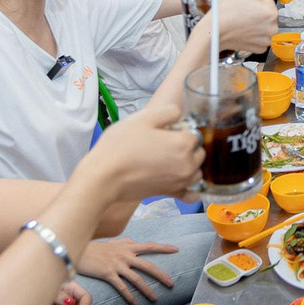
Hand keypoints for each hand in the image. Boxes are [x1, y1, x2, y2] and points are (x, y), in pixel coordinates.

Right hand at [78, 237, 177, 304]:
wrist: (77, 249)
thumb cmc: (96, 247)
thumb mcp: (113, 242)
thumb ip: (125, 242)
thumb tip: (134, 242)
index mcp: (128, 247)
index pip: (150, 246)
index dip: (163, 248)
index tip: (176, 250)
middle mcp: (125, 255)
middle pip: (148, 266)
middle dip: (162, 276)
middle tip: (172, 284)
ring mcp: (117, 265)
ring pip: (137, 279)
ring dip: (147, 290)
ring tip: (155, 299)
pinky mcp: (107, 274)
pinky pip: (121, 287)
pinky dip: (129, 296)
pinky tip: (135, 304)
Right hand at [89, 105, 205, 201]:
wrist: (104, 178)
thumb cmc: (121, 146)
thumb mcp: (144, 117)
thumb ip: (168, 112)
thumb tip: (179, 115)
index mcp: (183, 144)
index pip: (194, 133)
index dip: (180, 129)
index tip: (164, 130)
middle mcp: (188, 165)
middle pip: (199, 151)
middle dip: (187, 146)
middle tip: (164, 143)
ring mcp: (180, 181)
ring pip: (197, 170)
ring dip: (189, 164)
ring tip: (168, 159)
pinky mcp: (170, 193)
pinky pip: (191, 193)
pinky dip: (190, 188)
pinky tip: (180, 180)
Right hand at [213, 0, 278, 54]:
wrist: (213, 31)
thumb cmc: (226, 11)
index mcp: (271, 12)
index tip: (244, 3)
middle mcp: (272, 28)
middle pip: (268, 12)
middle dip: (257, 10)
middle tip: (242, 12)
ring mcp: (266, 40)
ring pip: (264, 24)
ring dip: (256, 22)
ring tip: (242, 21)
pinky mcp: (260, 48)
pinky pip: (260, 37)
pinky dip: (253, 34)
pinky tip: (243, 31)